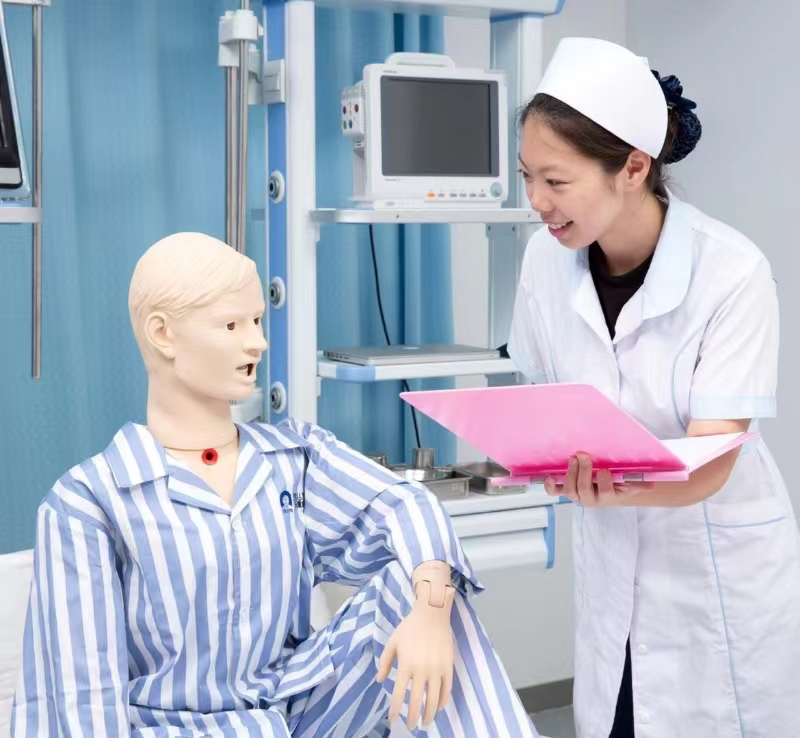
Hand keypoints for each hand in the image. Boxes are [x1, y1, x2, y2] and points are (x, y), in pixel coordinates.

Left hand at [376, 582, 454, 729]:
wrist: (432, 614)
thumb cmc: (410, 627)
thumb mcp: (393, 642)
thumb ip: (385, 662)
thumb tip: (380, 680)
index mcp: (406, 665)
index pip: (399, 694)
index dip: (396, 709)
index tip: (393, 719)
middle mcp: (421, 670)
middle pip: (418, 701)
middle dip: (413, 718)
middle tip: (411, 727)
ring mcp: (437, 669)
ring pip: (434, 699)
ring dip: (429, 714)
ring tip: (425, 723)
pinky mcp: (448, 666)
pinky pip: (447, 689)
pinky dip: (443, 701)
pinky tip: (439, 708)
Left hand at [544, 453, 652, 506]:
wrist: (608, 489)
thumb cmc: (621, 483)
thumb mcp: (632, 482)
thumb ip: (641, 481)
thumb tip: (654, 481)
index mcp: (609, 497)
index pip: (606, 492)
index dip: (604, 483)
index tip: (605, 470)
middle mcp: (591, 499)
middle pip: (584, 490)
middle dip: (583, 472)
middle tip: (584, 455)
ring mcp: (577, 495)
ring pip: (570, 490)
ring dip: (570, 473)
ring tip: (573, 458)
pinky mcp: (566, 490)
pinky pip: (555, 491)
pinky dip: (550, 486)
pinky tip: (550, 476)